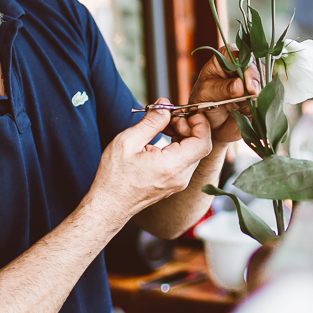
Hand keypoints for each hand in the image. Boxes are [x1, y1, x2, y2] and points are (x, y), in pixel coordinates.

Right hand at [91, 100, 211, 218]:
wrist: (109, 206)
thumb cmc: (114, 177)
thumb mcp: (127, 142)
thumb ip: (150, 122)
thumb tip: (165, 105)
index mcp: (172, 166)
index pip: (203, 142)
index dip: (199, 123)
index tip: (184, 112)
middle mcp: (180, 177)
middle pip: (199, 146)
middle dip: (188, 126)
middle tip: (168, 117)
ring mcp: (179, 182)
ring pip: (193, 152)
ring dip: (183, 135)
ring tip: (163, 126)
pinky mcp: (174, 183)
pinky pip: (185, 160)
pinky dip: (178, 145)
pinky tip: (162, 138)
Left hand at [186, 51, 260, 143]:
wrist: (210, 122)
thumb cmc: (203, 101)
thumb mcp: (206, 93)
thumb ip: (223, 88)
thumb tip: (240, 85)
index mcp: (227, 57)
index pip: (241, 57)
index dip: (248, 70)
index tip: (250, 86)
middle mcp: (243, 65)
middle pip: (257, 69)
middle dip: (256, 84)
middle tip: (253, 95)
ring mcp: (254, 80)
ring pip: (264, 84)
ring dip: (255, 97)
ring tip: (239, 107)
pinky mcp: (260, 95)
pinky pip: (266, 99)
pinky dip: (258, 106)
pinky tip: (245, 111)